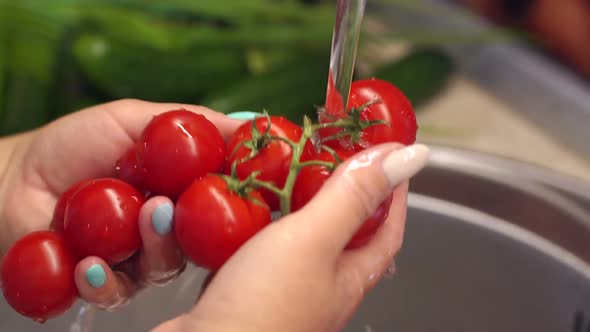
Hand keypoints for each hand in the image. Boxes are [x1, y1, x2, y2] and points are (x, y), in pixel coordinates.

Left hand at [0, 99, 242, 309]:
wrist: (16, 177)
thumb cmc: (75, 143)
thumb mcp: (135, 118)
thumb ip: (192, 121)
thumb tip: (252, 125)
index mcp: (182, 190)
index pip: (224, 200)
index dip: (237, 198)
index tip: (244, 188)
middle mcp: (168, 227)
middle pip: (201, 238)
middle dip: (193, 224)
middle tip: (171, 205)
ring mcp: (139, 258)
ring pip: (165, 266)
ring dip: (154, 247)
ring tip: (138, 221)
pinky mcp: (107, 282)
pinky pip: (117, 292)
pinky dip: (105, 281)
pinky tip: (89, 265)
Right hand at [154, 142, 429, 331]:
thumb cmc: (264, 305)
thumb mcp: (315, 239)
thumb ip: (354, 197)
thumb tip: (412, 157)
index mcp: (350, 277)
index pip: (389, 229)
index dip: (394, 192)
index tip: (391, 156)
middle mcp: (321, 287)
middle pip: (344, 231)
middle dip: (342, 190)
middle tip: (330, 153)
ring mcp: (282, 290)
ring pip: (296, 237)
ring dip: (294, 204)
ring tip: (284, 169)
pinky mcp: (244, 289)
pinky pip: (256, 246)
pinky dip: (253, 222)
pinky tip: (238, 207)